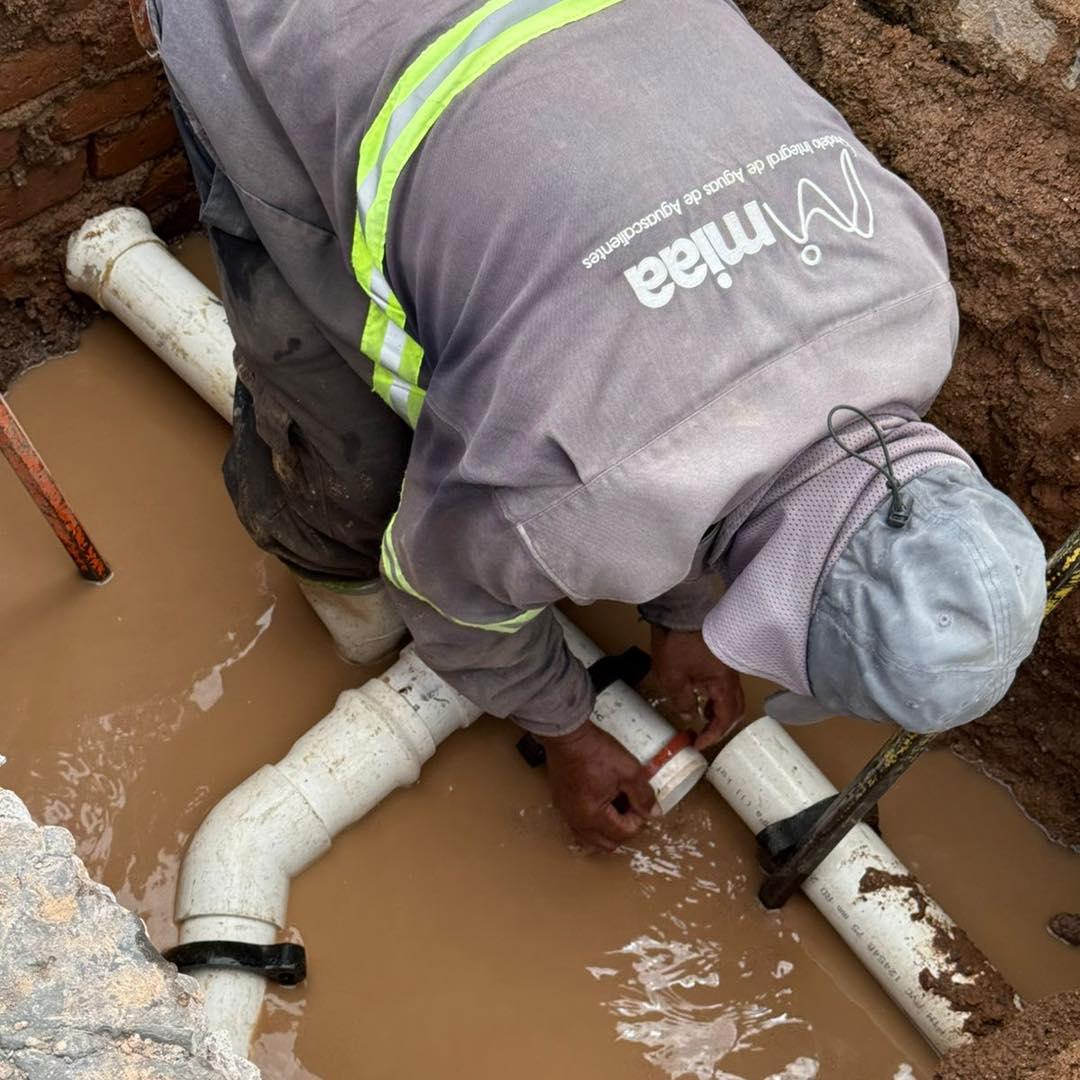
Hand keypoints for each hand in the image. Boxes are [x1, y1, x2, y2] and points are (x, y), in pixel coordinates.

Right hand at [539, 721, 656, 851]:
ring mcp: (566, 813)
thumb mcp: (629, 771)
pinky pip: (580, 825)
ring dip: (608, 828)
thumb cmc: (594, 751)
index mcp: (593, 816)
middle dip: (624, 828)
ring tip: (617, 804)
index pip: (624, 833)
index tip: (640, 799)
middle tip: (632, 806)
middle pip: (607, 843)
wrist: (567, 734)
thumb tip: (653, 813)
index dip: (639, 818)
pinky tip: (602, 801)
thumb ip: (644, 795)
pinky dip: (594, 821)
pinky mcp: (561, 803)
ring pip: (592, 837)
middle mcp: (577, 821)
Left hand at [649, 626, 743, 749]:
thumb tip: (689, 715)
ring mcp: (726, 666)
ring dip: (719, 711)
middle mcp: (730, 677)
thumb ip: (683, 701)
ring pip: (730, 696)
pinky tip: (700, 698)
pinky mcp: (718, 658)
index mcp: (723, 683)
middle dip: (721, 726)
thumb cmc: (677, 643)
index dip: (714, 735)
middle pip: (735, 709)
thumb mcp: (672, 677)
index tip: (698, 744)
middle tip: (704, 735)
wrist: (679, 609)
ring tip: (702, 719)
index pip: (726, 718)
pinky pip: (722, 685)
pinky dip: (715, 697)